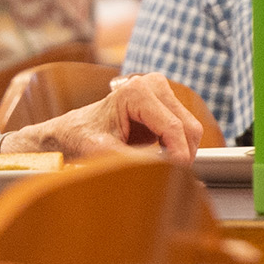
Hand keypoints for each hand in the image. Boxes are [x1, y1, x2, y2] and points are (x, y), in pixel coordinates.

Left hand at [3, 71, 204, 163]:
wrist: (73, 130)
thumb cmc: (81, 137)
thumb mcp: (100, 150)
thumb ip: (129, 160)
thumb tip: (158, 172)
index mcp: (136, 91)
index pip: (172, 127)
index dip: (179, 155)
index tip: (177, 177)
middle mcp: (152, 84)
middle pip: (188, 127)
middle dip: (183, 155)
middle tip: (171, 178)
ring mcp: (161, 92)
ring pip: (190, 130)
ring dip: (182, 153)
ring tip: (162, 170)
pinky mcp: (165, 104)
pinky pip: (184, 131)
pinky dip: (178, 149)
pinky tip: (161, 160)